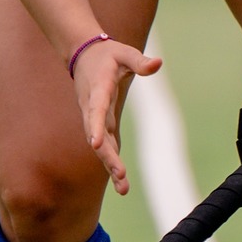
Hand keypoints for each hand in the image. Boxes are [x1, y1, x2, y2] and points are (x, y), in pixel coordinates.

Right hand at [71, 37, 160, 195]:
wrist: (84, 56)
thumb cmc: (108, 54)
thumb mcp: (125, 53)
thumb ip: (140, 62)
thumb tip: (158, 64)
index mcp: (98, 89)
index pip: (96, 110)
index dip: (95, 126)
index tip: (94, 143)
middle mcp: (92, 107)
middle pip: (98, 135)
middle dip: (107, 156)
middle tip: (120, 175)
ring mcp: (94, 116)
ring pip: (100, 144)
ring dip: (110, 164)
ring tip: (123, 188)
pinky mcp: (99, 122)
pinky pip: (104, 143)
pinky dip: (111, 160)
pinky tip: (120, 179)